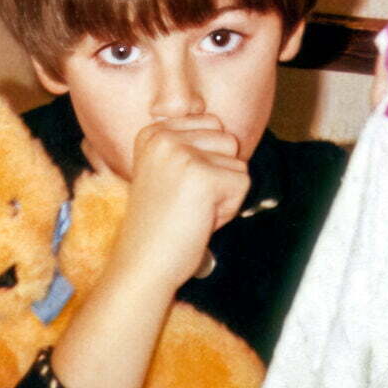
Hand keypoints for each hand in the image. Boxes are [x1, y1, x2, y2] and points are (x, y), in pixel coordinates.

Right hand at [107, 115, 250, 289]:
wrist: (144, 264)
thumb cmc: (162, 224)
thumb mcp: (168, 172)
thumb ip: (193, 147)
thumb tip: (230, 136)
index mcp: (153, 132)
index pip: (211, 123)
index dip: (208, 160)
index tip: (179, 186)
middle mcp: (164, 137)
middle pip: (227, 140)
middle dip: (219, 174)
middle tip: (188, 202)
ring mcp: (182, 155)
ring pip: (237, 162)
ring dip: (225, 192)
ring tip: (194, 210)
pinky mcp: (203, 176)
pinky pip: (242, 183)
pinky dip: (229, 208)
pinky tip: (200, 220)